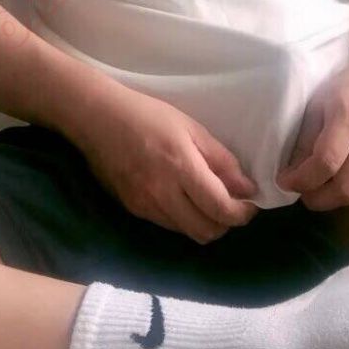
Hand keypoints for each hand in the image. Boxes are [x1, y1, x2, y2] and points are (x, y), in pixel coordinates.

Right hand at [74, 82, 259, 243]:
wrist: (98, 119)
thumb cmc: (148, 116)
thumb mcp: (192, 129)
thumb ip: (221, 161)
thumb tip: (246, 189)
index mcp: (181, 168)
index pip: (220, 209)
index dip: (241, 214)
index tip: (250, 205)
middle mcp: (162, 193)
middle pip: (206, 231)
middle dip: (226, 224)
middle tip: (232, 205)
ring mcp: (145, 205)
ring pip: (187, 233)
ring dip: (204, 223)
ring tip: (208, 202)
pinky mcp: (132, 209)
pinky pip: (168, 225)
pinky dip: (183, 219)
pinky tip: (183, 199)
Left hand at [276, 55, 348, 210]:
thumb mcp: (318, 103)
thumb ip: (305, 140)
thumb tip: (291, 175)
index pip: (326, 162)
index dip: (302, 179)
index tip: (284, 181)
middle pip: (346, 187)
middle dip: (318, 199)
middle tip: (301, 193)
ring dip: (333, 198)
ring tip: (317, 188)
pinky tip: (338, 178)